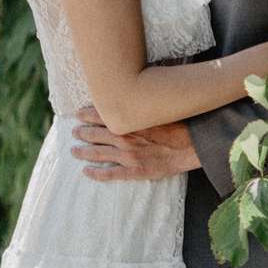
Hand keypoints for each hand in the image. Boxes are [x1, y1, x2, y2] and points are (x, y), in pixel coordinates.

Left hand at [71, 106, 200, 180]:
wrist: (193, 145)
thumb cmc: (180, 124)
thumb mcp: (159, 108)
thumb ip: (142, 104)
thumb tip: (133, 92)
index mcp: (129, 121)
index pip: (101, 115)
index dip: (87, 114)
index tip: (78, 114)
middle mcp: (124, 137)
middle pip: (95, 134)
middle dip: (82, 132)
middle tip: (74, 132)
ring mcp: (128, 156)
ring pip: (97, 153)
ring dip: (83, 152)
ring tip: (74, 151)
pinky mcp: (135, 171)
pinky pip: (110, 174)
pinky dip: (96, 173)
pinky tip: (86, 172)